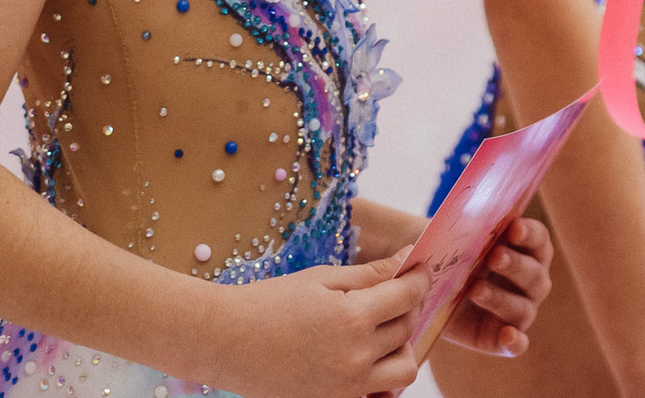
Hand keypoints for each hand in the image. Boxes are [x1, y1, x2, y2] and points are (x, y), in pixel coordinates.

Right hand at [199, 257, 426, 397]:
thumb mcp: (321, 279)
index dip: (419, 278)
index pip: (407, 296)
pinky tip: (366, 355)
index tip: (420, 269)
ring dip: (402, 345)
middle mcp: (356, 357)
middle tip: (395, 292)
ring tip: (382, 328)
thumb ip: (369, 274)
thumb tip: (407, 259)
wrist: (224, 341)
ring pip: (403, 368)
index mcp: (353, 318)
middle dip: (408, 306)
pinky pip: (378, 392)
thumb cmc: (268, 302)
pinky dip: (382, 375)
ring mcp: (346, 387)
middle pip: (407, 329)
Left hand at [430, 213, 554, 359]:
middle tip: (494, 257)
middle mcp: (531, 282)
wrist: (428, 288)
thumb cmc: (449, 254)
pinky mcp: (500, 339)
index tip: (513, 227)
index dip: (529, 233)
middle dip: (515, 265)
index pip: (538, 240)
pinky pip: (517, 345)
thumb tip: (464, 221)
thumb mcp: (454, 239)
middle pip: (535, 275)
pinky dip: (515, 341)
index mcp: (527, 250)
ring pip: (524, 308)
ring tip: (476, 290)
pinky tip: (507, 335)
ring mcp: (520, 312)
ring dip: (502, 298)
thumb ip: (464, 231)